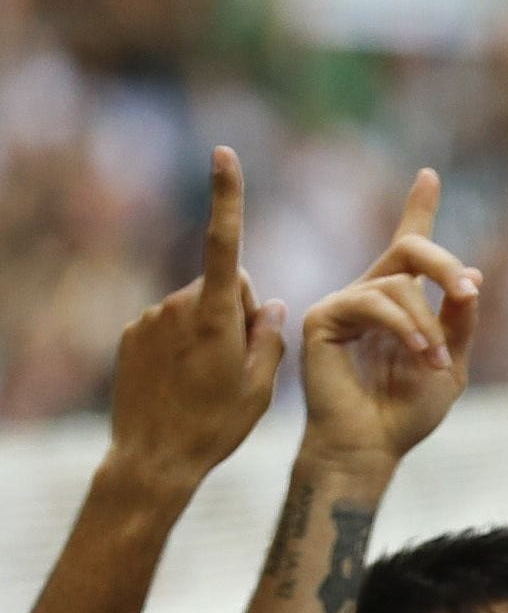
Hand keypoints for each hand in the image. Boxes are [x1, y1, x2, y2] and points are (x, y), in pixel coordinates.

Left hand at [106, 148, 285, 489]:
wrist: (152, 458)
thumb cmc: (216, 425)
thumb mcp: (261, 386)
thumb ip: (269, 336)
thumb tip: (270, 304)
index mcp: (216, 315)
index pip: (226, 243)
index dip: (227, 196)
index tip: (222, 154)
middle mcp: (179, 307)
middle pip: (224, 288)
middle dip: (237, 313)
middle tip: (238, 365)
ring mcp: (150, 319)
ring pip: (196, 309)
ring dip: (209, 332)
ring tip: (207, 381)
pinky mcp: (132, 334)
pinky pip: (170, 327)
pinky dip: (182, 346)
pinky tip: (181, 382)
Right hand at [298, 170, 480, 465]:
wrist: (372, 446)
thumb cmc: (408, 411)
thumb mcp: (451, 361)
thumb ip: (460, 320)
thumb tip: (472, 280)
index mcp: (401, 302)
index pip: (411, 246)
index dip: (419, 208)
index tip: (429, 175)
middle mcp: (370, 294)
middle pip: (409, 249)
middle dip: (445, 265)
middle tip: (468, 289)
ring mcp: (344, 303)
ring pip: (398, 284)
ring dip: (428, 322)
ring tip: (435, 359)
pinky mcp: (322, 316)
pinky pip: (375, 303)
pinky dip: (405, 327)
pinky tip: (418, 353)